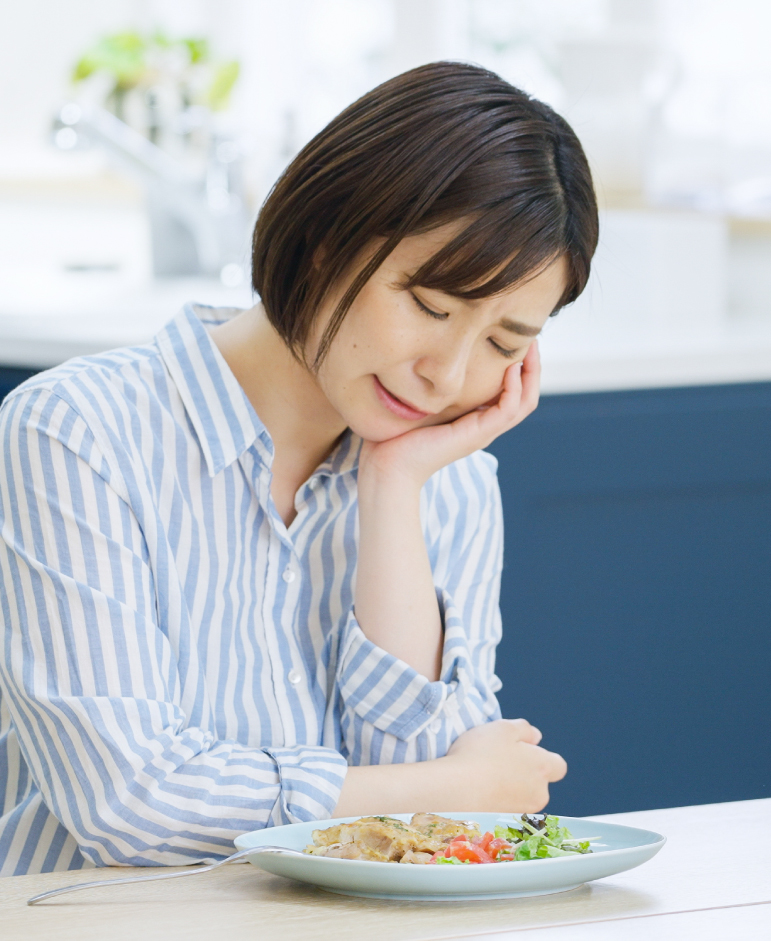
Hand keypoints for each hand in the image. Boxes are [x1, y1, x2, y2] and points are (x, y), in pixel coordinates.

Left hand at [359, 341, 540, 489]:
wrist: (389, 465)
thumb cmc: (398, 436)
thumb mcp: (422, 402)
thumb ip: (434, 385)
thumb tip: (428, 355)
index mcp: (475, 421)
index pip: (512, 394)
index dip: (520, 368)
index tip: (516, 340)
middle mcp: (484, 427)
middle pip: (526, 397)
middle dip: (533, 366)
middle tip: (532, 338)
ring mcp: (483, 433)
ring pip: (524, 403)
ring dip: (531, 373)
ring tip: (529, 346)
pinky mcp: (477, 435)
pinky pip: (508, 409)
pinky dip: (514, 387)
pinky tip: (510, 367)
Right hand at [444, 718, 567, 812]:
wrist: (456, 790)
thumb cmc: (481, 754)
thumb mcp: (503, 728)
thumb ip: (524, 729)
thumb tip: (536, 737)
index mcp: (543, 767)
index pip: (558, 765)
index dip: (543, 757)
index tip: (523, 751)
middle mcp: (539, 793)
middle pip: (539, 782)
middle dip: (525, 773)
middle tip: (500, 760)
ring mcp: (522, 812)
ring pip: (523, 796)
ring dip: (511, 787)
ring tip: (485, 775)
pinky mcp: (505, 824)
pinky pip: (507, 809)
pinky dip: (498, 800)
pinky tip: (479, 790)